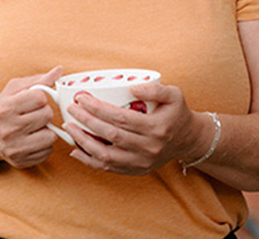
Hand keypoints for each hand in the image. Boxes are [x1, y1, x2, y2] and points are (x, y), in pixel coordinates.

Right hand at [0, 67, 61, 168]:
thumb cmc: (3, 108)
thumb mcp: (14, 89)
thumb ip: (38, 80)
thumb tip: (59, 70)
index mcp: (7, 108)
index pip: (40, 98)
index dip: (41, 97)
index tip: (35, 101)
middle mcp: (10, 129)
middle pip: (47, 116)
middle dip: (45, 113)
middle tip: (36, 114)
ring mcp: (15, 148)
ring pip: (51, 136)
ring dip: (47, 130)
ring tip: (36, 127)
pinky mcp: (21, 161)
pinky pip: (48, 151)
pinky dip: (44, 145)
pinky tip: (34, 139)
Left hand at [65, 82, 204, 175]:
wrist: (189, 140)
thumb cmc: (177, 113)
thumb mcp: (174, 94)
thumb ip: (154, 88)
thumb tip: (131, 87)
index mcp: (156, 127)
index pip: (120, 117)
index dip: (98, 108)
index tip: (82, 98)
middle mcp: (148, 147)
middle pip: (110, 135)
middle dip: (86, 121)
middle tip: (71, 109)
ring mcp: (141, 162)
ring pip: (106, 155)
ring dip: (84, 141)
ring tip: (69, 128)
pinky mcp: (136, 170)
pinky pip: (108, 168)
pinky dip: (89, 160)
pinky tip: (76, 150)